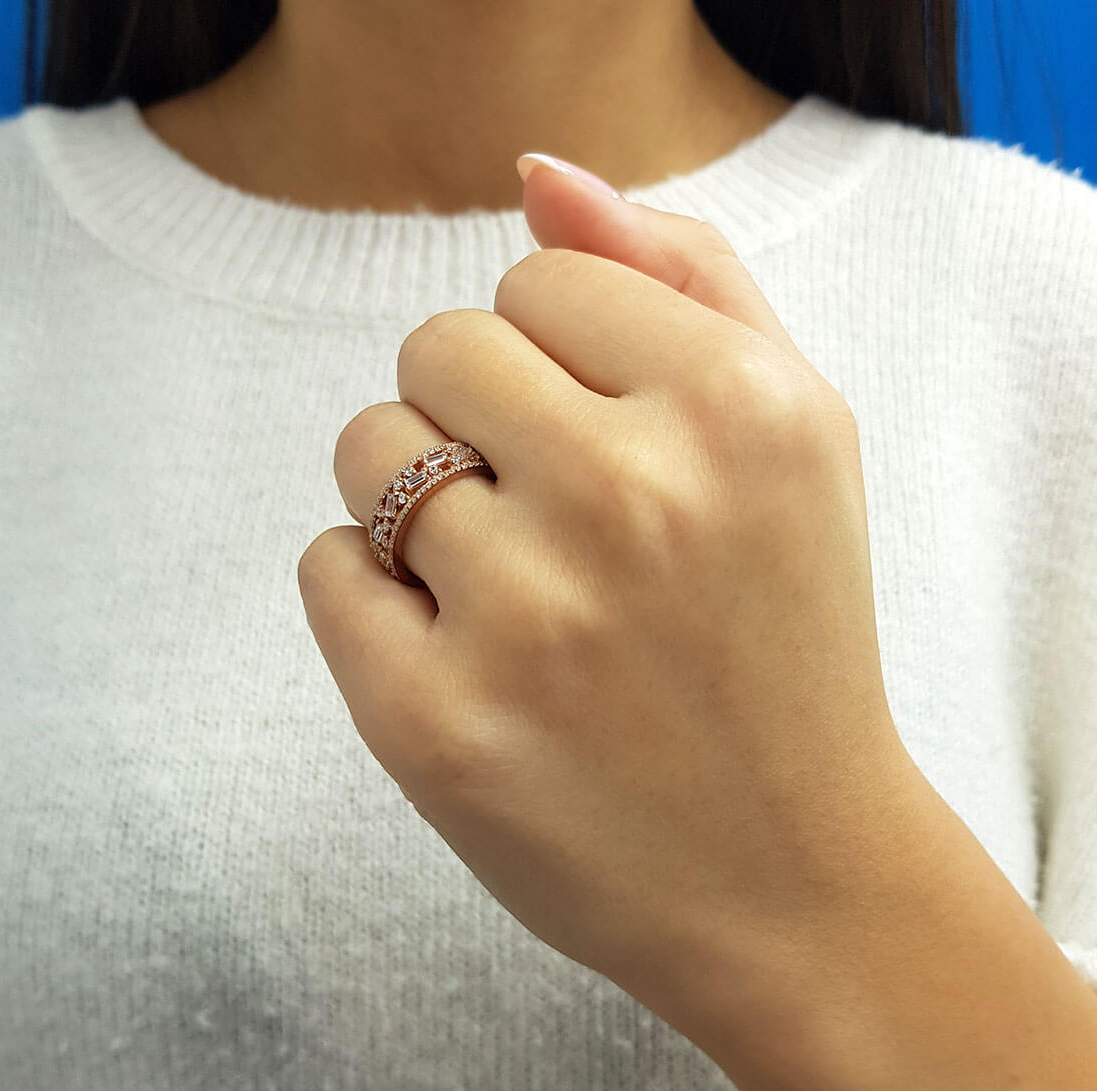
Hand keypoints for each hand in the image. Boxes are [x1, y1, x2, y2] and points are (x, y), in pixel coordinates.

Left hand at [297, 158, 928, 1043]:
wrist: (794, 878)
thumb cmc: (785, 639)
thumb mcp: (797, 434)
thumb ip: (683, 278)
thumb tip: (538, 180)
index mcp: (739, 407)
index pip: (537, 285)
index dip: (558, 366)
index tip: (601, 446)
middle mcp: (634, 497)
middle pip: (436, 349)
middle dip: (474, 416)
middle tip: (546, 517)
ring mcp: (527, 618)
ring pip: (367, 449)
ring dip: (415, 501)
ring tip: (506, 587)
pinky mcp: (434, 725)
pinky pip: (324, 568)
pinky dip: (371, 595)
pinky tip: (457, 651)